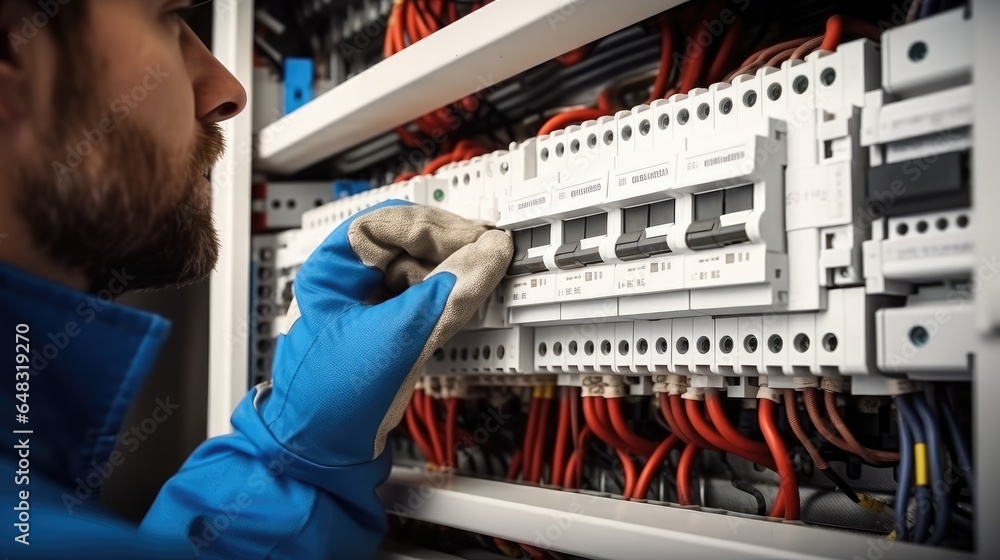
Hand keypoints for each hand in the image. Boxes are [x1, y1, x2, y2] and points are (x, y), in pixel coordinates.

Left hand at [259, 200, 512, 465]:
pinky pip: (424, 302)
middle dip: (450, 251)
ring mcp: (368, 308)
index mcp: (332, 269)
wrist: (319, 456)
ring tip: (479, 282)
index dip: (438, 227)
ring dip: (451, 277)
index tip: (478, 238)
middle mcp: (348, 283)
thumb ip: (446, 296)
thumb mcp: (397, 339)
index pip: (391, 222)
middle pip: (409, 245)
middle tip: (487, 257)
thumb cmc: (328, 401)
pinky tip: (464, 305)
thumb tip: (487, 256)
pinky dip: (447, 301)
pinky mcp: (388, 332)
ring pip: (420, 273)